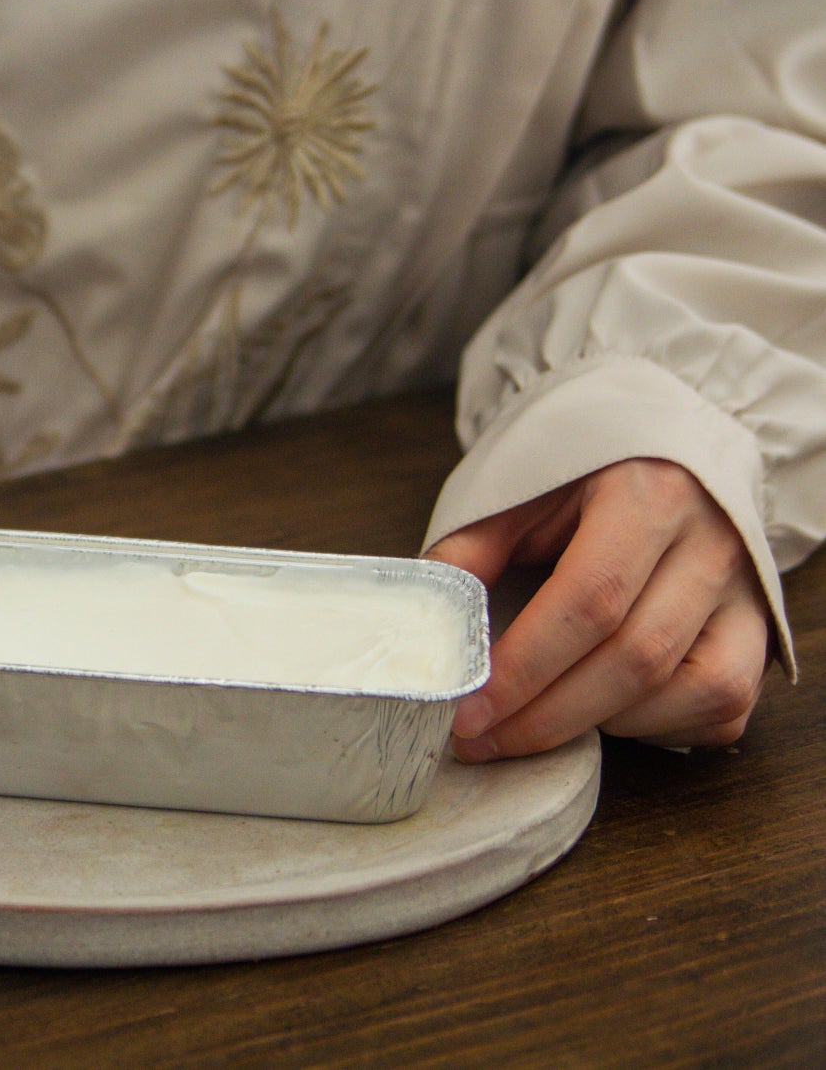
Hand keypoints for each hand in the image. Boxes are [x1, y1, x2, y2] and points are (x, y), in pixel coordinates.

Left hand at [424, 458, 768, 760]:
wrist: (657, 443)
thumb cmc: (577, 471)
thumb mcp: (515, 491)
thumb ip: (468, 553)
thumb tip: (425, 627)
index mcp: (646, 495)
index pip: (589, 600)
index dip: (525, 668)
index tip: (469, 711)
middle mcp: (711, 543)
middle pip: (636, 657)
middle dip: (549, 716)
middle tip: (482, 741)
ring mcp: (743, 591)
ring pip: (691, 690)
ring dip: (603, 724)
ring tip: (533, 723)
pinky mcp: (757, 627)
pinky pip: (723, 704)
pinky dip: (661, 727)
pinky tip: (601, 716)